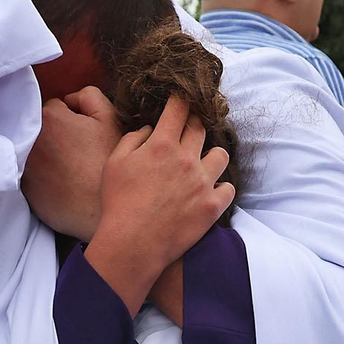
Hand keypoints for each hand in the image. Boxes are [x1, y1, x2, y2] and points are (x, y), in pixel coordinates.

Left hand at [20, 88, 124, 240]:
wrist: (100, 209)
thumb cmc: (107, 162)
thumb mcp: (108, 118)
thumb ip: (88, 96)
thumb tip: (69, 99)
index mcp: (48, 117)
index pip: (54, 107)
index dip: (71, 118)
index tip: (82, 133)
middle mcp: (28, 138)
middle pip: (40, 127)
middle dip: (53, 133)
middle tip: (75, 151)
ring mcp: (23, 164)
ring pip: (32, 149)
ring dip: (44, 153)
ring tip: (68, 168)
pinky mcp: (23, 188)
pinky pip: (30, 173)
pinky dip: (41, 176)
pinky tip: (60, 184)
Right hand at [86, 97, 234, 313]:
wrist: (132, 244)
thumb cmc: (118, 203)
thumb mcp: (114, 164)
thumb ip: (133, 139)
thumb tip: (151, 129)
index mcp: (162, 145)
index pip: (179, 109)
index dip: (182, 100)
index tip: (183, 99)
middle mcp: (187, 159)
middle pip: (201, 128)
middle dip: (196, 124)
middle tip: (189, 131)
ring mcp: (203, 183)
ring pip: (221, 156)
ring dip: (212, 157)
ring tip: (202, 165)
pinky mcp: (212, 207)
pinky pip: (228, 189)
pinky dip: (220, 188)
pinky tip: (210, 192)